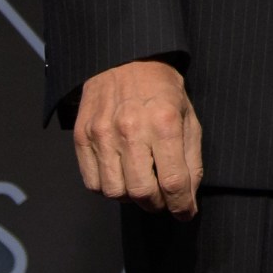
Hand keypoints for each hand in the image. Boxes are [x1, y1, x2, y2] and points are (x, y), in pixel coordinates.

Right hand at [73, 60, 203, 218]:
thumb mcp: (188, 113)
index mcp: (164, 122)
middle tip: (164, 200)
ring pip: (115, 193)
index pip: (174, 180)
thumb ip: (191, 157)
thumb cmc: (161, 87)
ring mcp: (102, 135)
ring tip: (142, 183)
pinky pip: (93, 184)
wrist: (124, 58)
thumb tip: (189, 197)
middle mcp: (131, 130)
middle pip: (142, 193)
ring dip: (132, 198)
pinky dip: (109, 188)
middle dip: (157, 205)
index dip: (181, 205)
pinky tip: (121, 175)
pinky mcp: (82, 139)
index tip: (185, 213)